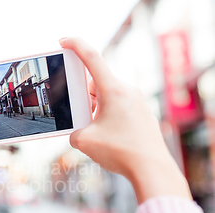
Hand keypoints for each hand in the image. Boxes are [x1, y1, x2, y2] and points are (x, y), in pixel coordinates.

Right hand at [59, 37, 190, 203]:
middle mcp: (127, 92)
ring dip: (94, 108)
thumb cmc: (120, 152)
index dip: (75, 45)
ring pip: (107, 96)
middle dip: (82, 94)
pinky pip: (118, 108)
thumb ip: (74, 132)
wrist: (152, 169)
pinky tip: (104, 135)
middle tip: (74, 111)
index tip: (63, 41)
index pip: (92, 58)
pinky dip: (106, 116)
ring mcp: (137, 103)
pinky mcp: (141, 115)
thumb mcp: (84, 142)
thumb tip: (79, 133)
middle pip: (97, 82)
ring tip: (90, 129)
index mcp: (113, 90)